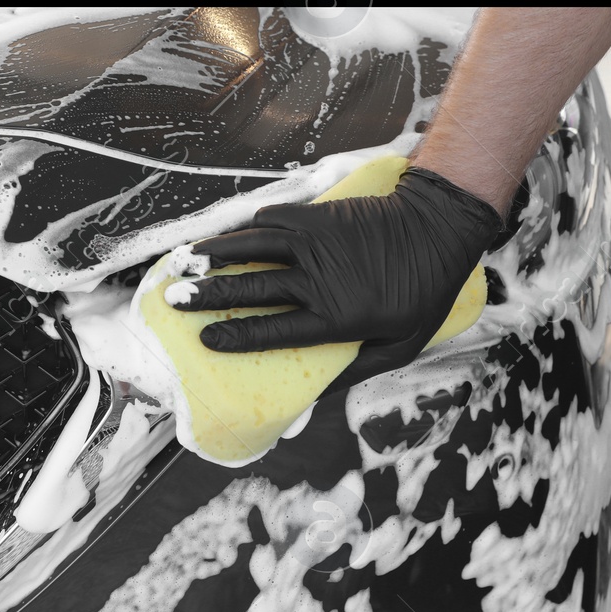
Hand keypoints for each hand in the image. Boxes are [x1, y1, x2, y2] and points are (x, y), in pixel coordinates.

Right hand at [167, 167, 502, 386]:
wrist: (436, 227)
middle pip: (251, 288)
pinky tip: (233, 235)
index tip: (206, 341)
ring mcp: (315, 241)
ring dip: (215, 252)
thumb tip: (317, 396)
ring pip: (253, 246)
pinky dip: (248, 228)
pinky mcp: (317, 215)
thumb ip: (356, 369)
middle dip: (207, 293)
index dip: (235, 337)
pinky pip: (273, 220)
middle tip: (174, 298)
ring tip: (184, 259)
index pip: (273, 330)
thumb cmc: (423, 293)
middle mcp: (318, 278)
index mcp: (336, 317)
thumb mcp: (400, 346)